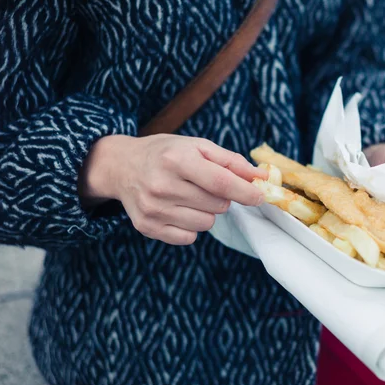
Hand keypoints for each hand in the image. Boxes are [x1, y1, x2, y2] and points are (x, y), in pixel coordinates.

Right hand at [79, 134, 266, 244]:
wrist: (122, 166)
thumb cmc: (166, 153)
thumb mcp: (197, 146)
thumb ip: (231, 161)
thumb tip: (262, 177)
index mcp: (176, 160)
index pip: (221, 183)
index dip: (246, 192)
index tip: (259, 196)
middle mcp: (162, 185)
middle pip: (218, 205)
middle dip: (222, 197)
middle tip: (204, 185)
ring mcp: (153, 209)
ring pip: (206, 223)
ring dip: (207, 212)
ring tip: (189, 196)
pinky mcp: (147, 227)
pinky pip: (189, 237)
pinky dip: (191, 226)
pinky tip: (178, 208)